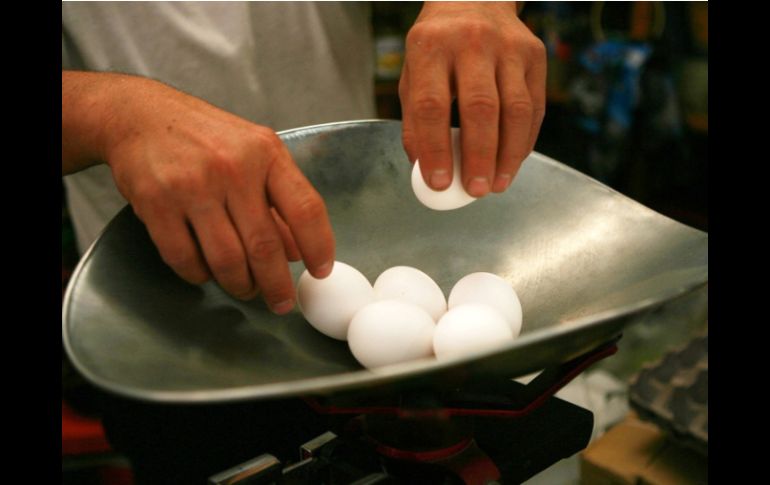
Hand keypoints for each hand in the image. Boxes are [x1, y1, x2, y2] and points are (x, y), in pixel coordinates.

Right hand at [63, 72, 333, 312]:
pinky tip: (207, 272)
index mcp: (266, 152)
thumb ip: (279, 200)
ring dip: (240, 285)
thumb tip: (297, 252)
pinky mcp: (156, 204)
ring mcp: (192, 186)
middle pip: (264, 246)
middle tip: (281, 302)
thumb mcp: (254, 154)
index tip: (320, 272)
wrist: (139, 116)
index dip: (318, 247)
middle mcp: (232, 168)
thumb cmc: (205, 137)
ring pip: (227, 260)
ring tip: (245, 288)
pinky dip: (200, 275)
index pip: (306, 208)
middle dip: (276, 284)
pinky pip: (185, 259)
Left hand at [399, 1, 545, 195]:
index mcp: (430, 46)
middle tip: (475, 191)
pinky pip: (534, 106)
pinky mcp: (535, 54)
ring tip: (496, 184)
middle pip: (480, 108)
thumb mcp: (412, 75)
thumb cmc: (436, 49)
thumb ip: (415, 122)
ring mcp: (509, 45)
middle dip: (479, 157)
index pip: (432, 105)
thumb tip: (424, 172)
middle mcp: (471, 41)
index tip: (439, 184)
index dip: (436, 149)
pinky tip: (512, 162)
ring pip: (515, 109)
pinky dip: (524, 141)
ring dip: (508, 155)